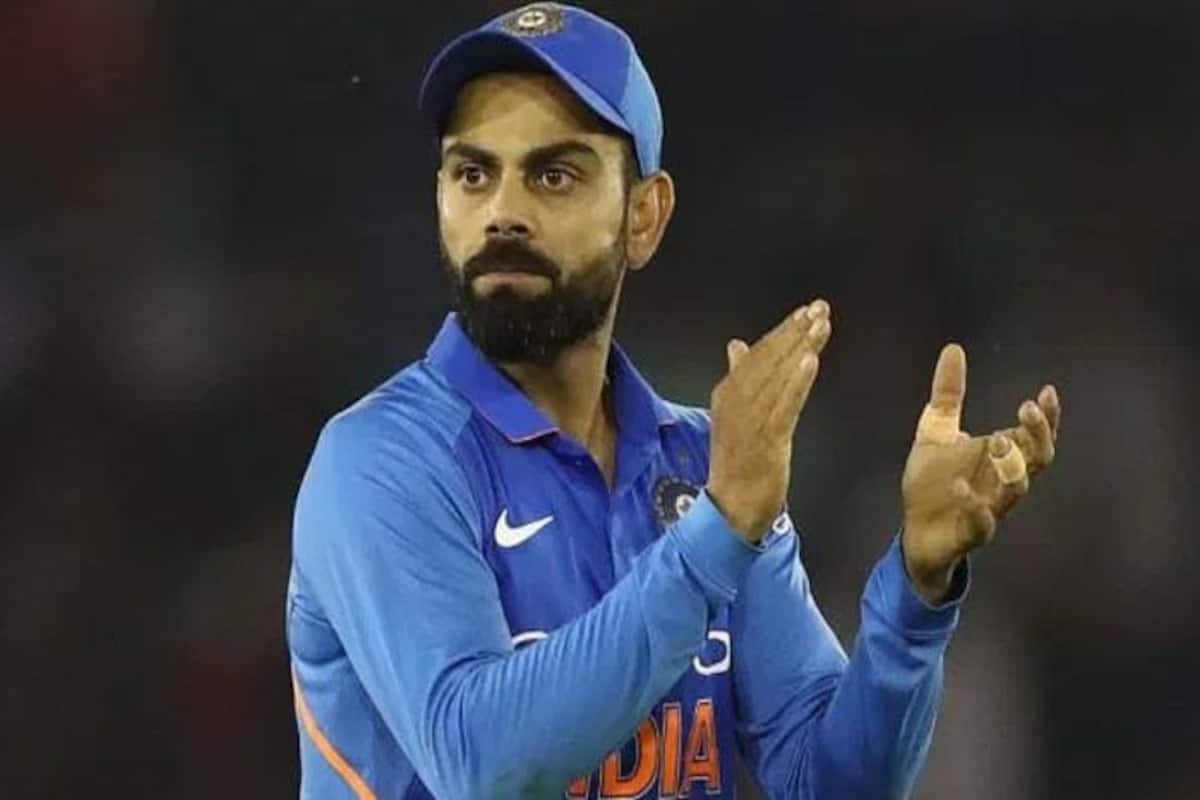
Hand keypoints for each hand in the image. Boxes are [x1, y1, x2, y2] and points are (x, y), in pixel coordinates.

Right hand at [707, 300, 832, 542]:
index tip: (806, 311)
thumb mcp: (734, 415)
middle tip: (820, 308)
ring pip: (778, 377)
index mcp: (728, 393)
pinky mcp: (767, 439)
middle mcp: (736, 401)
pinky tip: (811, 362)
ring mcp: (751, 420)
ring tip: (820, 325)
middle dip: (795, 331)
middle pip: (769, 359)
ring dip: (800, 349)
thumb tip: (736, 345)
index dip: (782, 331)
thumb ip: (739, 378)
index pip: (758, 354)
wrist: (732, 506)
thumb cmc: (738, 461)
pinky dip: (797, 383)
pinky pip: (784, 406)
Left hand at [901, 344, 1061, 601]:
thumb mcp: (936, 430)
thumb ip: (948, 394)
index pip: (1034, 436)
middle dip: (1036, 436)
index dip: (1047, 418)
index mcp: (1000, 458)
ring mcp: (989, 508)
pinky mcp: (969, 533)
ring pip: (1015, 492)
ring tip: (996, 440)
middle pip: (1036, 460)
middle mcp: (1002, 482)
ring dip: (1012, 467)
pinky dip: (976, 508)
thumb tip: (953, 348)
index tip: (1046, 392)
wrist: (916, 531)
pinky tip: (963, 489)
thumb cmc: (934, 482)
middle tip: (1025, 411)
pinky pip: (981, 525)